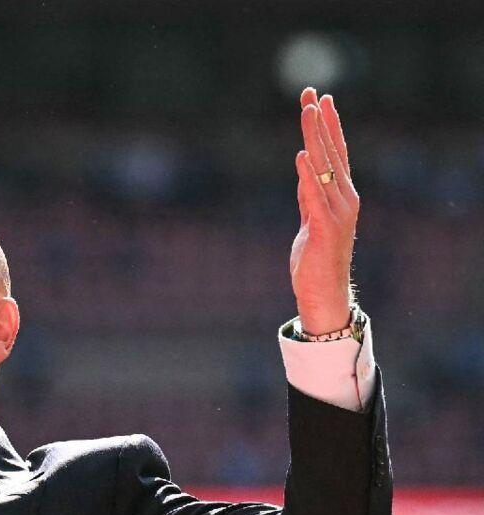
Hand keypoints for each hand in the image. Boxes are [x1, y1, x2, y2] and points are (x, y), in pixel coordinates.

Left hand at [290, 87, 358, 334]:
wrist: (323, 290)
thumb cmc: (316, 257)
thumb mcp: (310, 217)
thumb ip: (309, 193)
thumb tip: (304, 167)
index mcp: (341, 194)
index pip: (336, 152)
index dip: (328, 124)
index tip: (321, 98)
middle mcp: (345, 198)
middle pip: (330, 152)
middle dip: (319, 122)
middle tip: (311, 93)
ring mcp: (337, 212)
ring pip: (324, 167)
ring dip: (314, 138)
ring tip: (307, 113)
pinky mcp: (324, 228)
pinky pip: (313, 196)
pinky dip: (307, 175)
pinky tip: (301, 156)